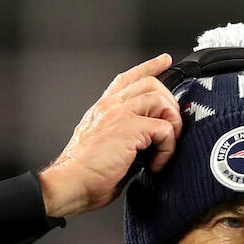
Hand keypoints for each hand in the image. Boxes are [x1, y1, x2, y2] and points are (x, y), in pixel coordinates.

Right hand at [37, 54, 182, 219]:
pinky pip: (164, 129)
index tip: (164, 61)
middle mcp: (110, 106)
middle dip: (170, 104)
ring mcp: (119, 114)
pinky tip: (157, 163)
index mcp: (103, 109)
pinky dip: (168, 148)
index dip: (149, 67)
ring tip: (165, 146)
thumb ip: (122, 134)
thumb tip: (146, 143)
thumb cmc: (84, 173)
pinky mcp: (129, 128)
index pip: (127, 78)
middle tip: (172, 128)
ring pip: (161, 100)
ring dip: (172, 124)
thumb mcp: (103, 144)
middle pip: (151, 84)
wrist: (70, 182)